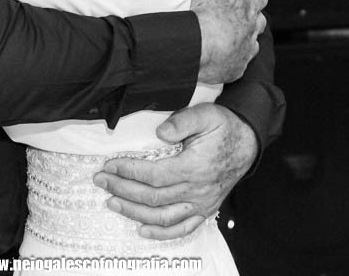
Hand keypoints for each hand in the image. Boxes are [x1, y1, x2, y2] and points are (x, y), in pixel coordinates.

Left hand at [94, 103, 256, 239]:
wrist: (248, 142)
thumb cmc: (224, 127)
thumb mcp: (206, 115)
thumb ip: (182, 121)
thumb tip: (160, 132)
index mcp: (194, 167)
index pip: (153, 175)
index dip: (128, 171)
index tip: (110, 165)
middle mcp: (197, 190)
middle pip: (152, 197)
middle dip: (122, 189)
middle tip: (101, 181)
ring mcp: (201, 203)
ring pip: (162, 216)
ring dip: (134, 212)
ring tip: (112, 202)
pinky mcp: (205, 210)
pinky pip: (182, 229)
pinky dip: (161, 233)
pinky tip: (141, 230)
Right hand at [192, 0, 265, 82]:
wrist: (203, 46)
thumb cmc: (211, 11)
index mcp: (249, 6)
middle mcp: (251, 29)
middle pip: (258, 22)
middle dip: (248, 17)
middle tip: (230, 14)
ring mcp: (245, 50)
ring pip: (250, 44)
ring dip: (241, 39)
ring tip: (225, 36)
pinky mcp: (235, 69)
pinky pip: (237, 65)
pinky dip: (231, 60)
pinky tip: (220, 58)